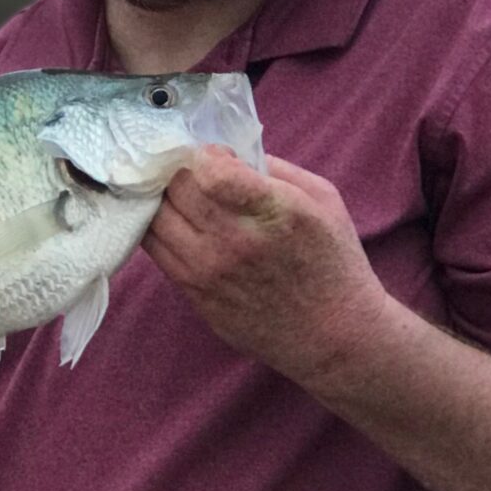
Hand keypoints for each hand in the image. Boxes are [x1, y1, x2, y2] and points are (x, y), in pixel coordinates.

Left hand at [143, 150, 389, 395]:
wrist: (335, 337)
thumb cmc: (334, 262)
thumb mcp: (323, 200)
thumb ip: (276, 168)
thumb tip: (230, 153)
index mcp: (272, 213)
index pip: (209, 170)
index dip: (206, 154)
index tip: (218, 157)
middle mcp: (234, 243)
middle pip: (176, 190)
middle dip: (182, 171)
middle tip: (195, 173)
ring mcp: (209, 274)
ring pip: (156, 220)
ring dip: (164, 200)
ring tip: (184, 198)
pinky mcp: (195, 297)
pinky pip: (156, 252)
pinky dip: (161, 230)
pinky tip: (180, 224)